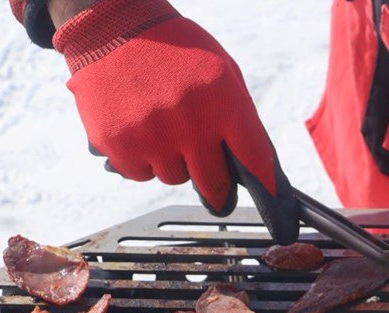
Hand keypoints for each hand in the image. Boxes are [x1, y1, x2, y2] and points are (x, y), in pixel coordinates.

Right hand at [52, 0, 298, 243]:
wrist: (113, 29)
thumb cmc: (174, 49)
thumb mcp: (220, 71)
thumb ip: (238, 116)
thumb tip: (253, 164)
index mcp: (222, 101)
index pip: (255, 159)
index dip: (268, 188)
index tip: (275, 207)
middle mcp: (189, 124)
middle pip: (214, 185)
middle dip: (217, 186)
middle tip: (212, 178)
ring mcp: (152, 137)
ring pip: (175, 179)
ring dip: (174, 163)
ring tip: (163, 128)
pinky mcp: (118, 145)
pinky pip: (140, 174)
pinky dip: (142, 160)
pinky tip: (139, 128)